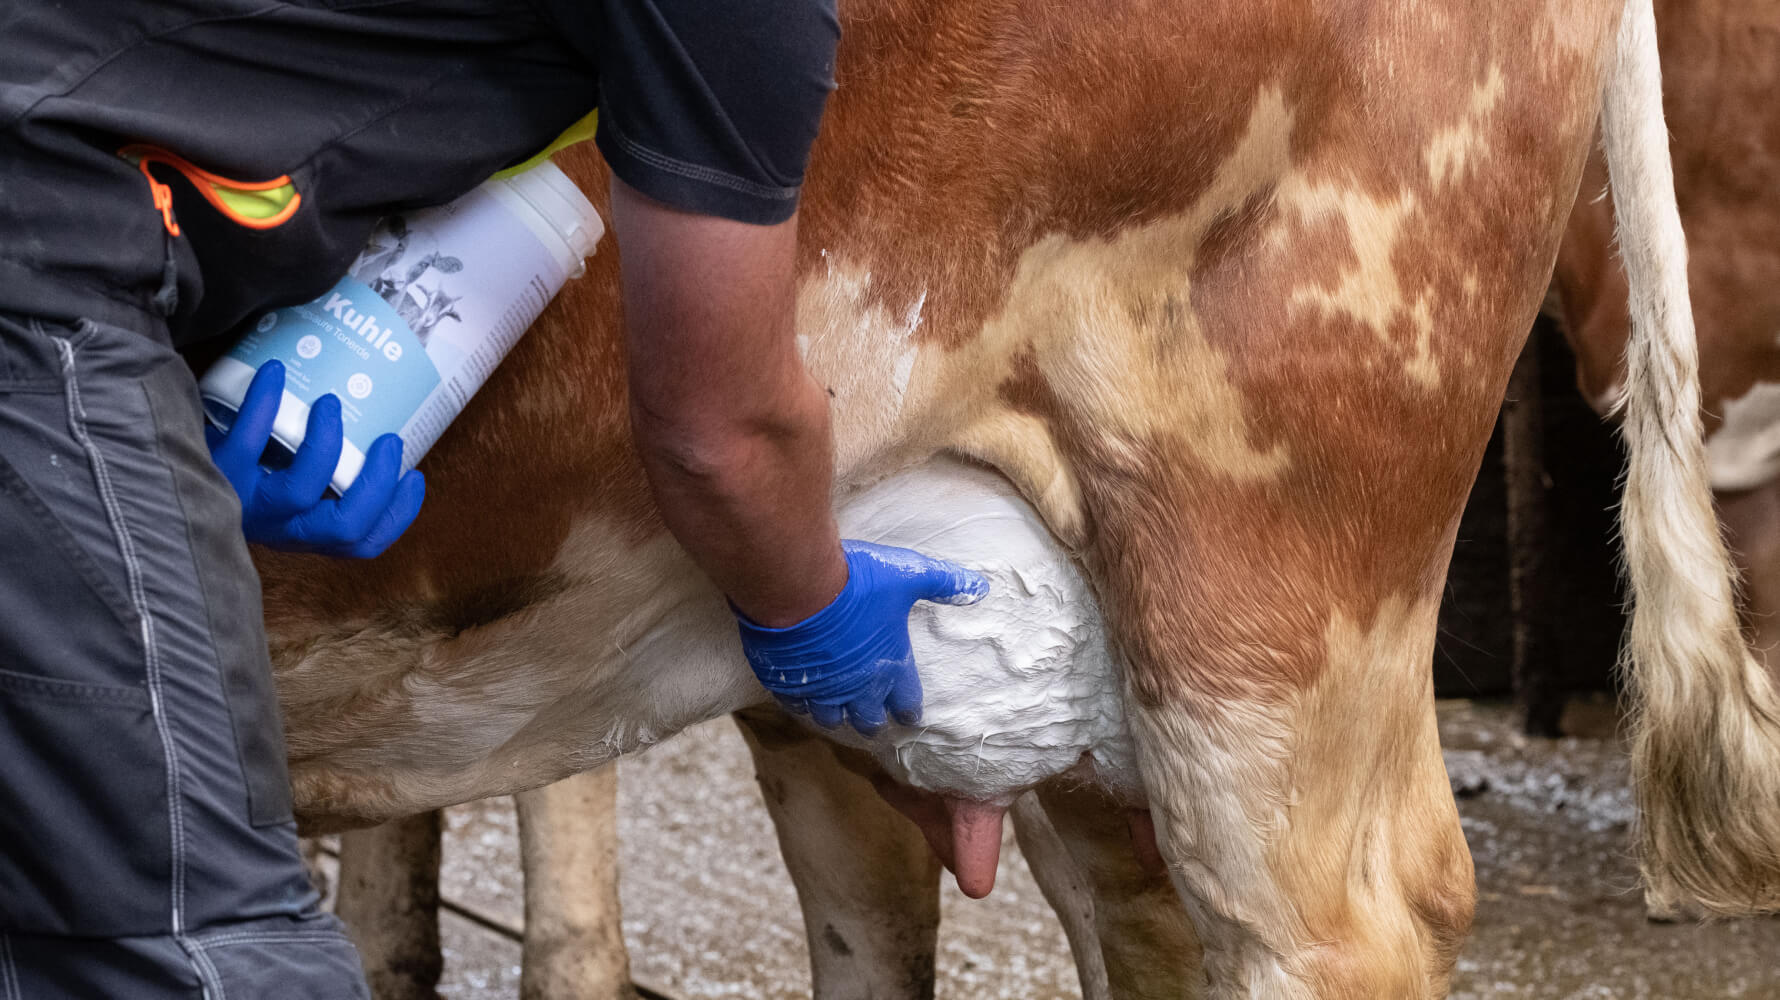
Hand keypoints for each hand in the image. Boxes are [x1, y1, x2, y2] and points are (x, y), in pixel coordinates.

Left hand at [206, 359, 424, 557]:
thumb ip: (326, 468)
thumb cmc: (243, 468)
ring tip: (332, 404)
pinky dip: (263, 404)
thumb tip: (379, 417)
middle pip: (341, 526)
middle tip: (388, 440)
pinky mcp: (218, 471)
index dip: (396, 515)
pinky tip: (276, 373)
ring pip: (297, 491)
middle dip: (375, 483)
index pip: (362, 542)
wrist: (169, 470)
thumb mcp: (289, 480)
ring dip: (326, 445)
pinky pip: (245, 441)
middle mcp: (281, 527)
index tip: (412, 476)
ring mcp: (248, 502)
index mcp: (306, 532)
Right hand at [733, 540, 988, 734]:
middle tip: (872, 718)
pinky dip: (799, 700)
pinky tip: (800, 692)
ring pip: (828, 717)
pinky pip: (794, 703)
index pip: (906, 703)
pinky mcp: (785, 682)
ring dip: (834, 713)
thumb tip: (981, 587)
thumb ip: (943, 584)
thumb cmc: (857, 582)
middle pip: (867, 720)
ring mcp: (820, 689)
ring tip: (835, 708)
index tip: (910, 716)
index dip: (908, 710)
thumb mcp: (908, 576)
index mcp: (890, 667)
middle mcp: (856, 687)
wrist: (798, 586)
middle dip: (871, 719)